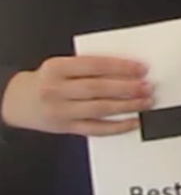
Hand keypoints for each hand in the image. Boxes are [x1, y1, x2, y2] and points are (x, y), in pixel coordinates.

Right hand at [0, 55, 150, 135]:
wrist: (19, 101)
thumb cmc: (48, 80)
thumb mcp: (62, 65)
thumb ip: (89, 66)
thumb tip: (128, 69)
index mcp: (57, 68)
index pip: (94, 65)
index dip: (121, 67)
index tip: (142, 68)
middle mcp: (56, 90)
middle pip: (98, 89)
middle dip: (127, 88)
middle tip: (148, 86)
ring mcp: (60, 111)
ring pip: (98, 109)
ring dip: (126, 106)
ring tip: (145, 102)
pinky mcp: (65, 128)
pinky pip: (94, 129)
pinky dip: (116, 127)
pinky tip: (133, 122)